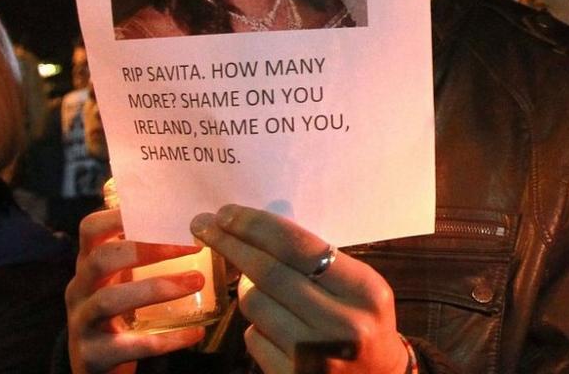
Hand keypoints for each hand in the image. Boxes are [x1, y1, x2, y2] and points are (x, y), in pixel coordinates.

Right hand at [65, 207, 208, 373]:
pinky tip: (195, 333)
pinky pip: (129, 345)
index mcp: (90, 265)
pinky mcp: (92, 355)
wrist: (98, 366)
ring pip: (109, 300)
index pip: (90, 229)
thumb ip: (150, 253)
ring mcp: (82, 322)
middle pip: (100, 259)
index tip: (160, 209)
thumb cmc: (122, 312)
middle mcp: (80, 289)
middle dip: (146, 249)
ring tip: (197, 281)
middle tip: (192, 246)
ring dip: (156, 288)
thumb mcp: (126, 279)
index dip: (119, 216)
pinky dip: (165, 340)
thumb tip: (208, 225)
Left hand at [190, 205, 405, 373]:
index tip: (227, 213)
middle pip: (268, 273)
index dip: (257, 227)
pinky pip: (253, 338)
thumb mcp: (359, 288)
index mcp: (364, 290)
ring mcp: (314, 355)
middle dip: (231, 245)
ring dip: (247, 289)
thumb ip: (319, 264)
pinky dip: (256, 325)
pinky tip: (274, 325)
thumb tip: (257, 233)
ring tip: (259, 286)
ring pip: (254, 305)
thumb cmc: (365, 322)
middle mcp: (341, 322)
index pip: (300, 247)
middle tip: (203, 226)